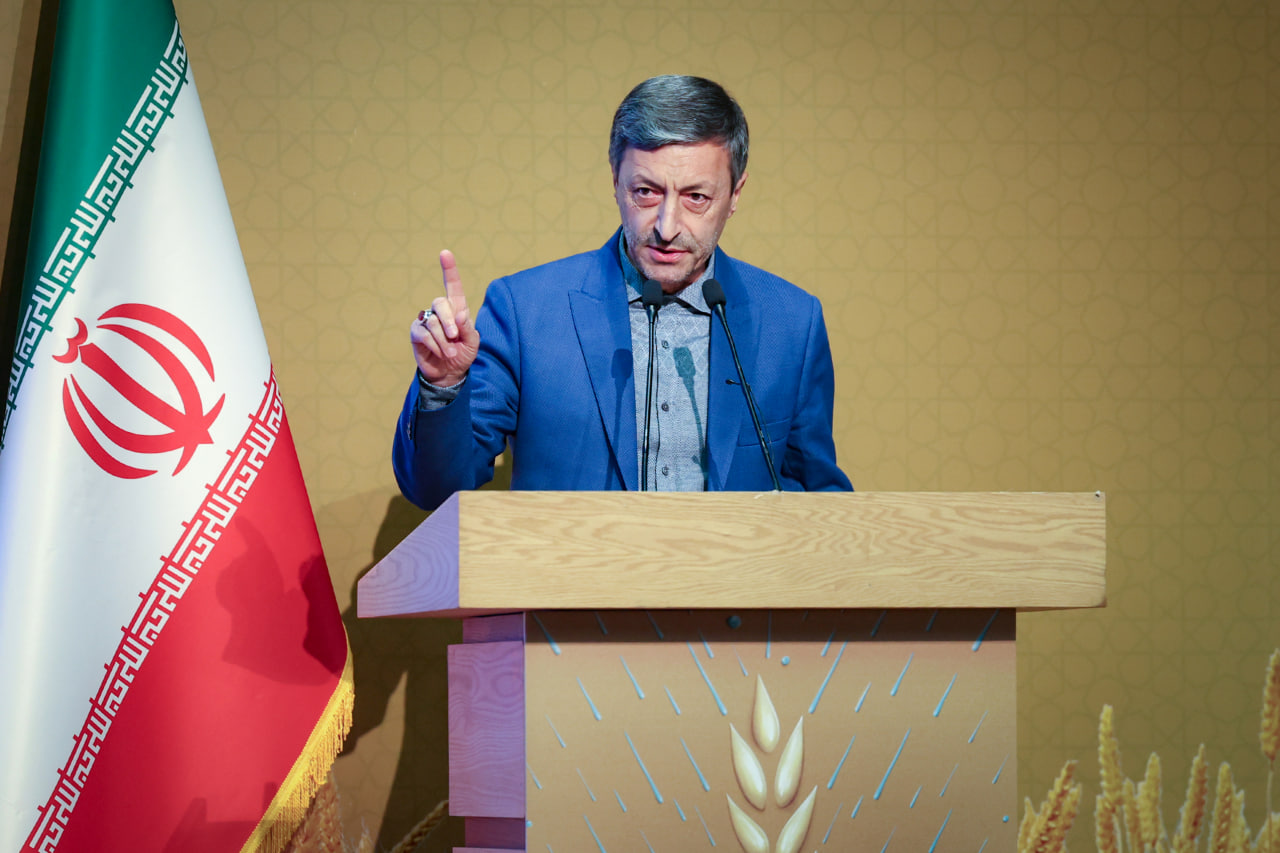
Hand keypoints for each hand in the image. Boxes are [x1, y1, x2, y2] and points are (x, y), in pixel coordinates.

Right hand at [410, 250, 480, 386]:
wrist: (450, 373)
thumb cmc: (463, 354)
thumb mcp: (472, 342)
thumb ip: (468, 327)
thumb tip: (459, 314)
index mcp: (457, 309)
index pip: (453, 286)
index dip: (449, 269)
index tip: (445, 253)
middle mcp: (440, 311)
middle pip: (441, 303)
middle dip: (449, 320)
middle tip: (455, 335)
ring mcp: (426, 320)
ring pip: (433, 322)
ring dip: (444, 340)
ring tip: (451, 352)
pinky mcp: (416, 333)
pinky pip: (423, 334)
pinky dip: (435, 345)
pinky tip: (441, 353)